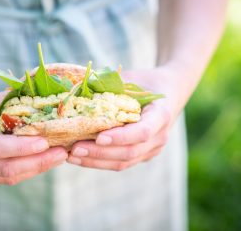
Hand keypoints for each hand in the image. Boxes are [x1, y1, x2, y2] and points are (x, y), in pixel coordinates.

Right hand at [0, 91, 67, 184]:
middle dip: (38, 162)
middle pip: (7, 169)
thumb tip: (39, 96)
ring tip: (58, 156)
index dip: (23, 147)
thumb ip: (6, 101)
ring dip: (35, 168)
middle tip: (62, 152)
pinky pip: (2, 177)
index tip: (46, 141)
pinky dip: (23, 169)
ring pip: (7, 177)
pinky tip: (40, 160)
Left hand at [67, 67, 182, 170]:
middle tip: (75, 149)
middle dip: (100, 152)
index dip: (121, 137)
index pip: (143, 132)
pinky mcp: (142, 156)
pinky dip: (98, 162)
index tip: (99, 137)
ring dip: (95, 161)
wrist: (168, 91)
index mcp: (161, 114)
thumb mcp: (131, 78)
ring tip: (72, 155)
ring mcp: (152, 150)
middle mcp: (160, 136)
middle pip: (130, 151)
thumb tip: (77, 89)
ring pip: (123, 162)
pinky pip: (120, 163)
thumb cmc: (145, 81)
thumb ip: (111, 86)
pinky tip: (79, 158)